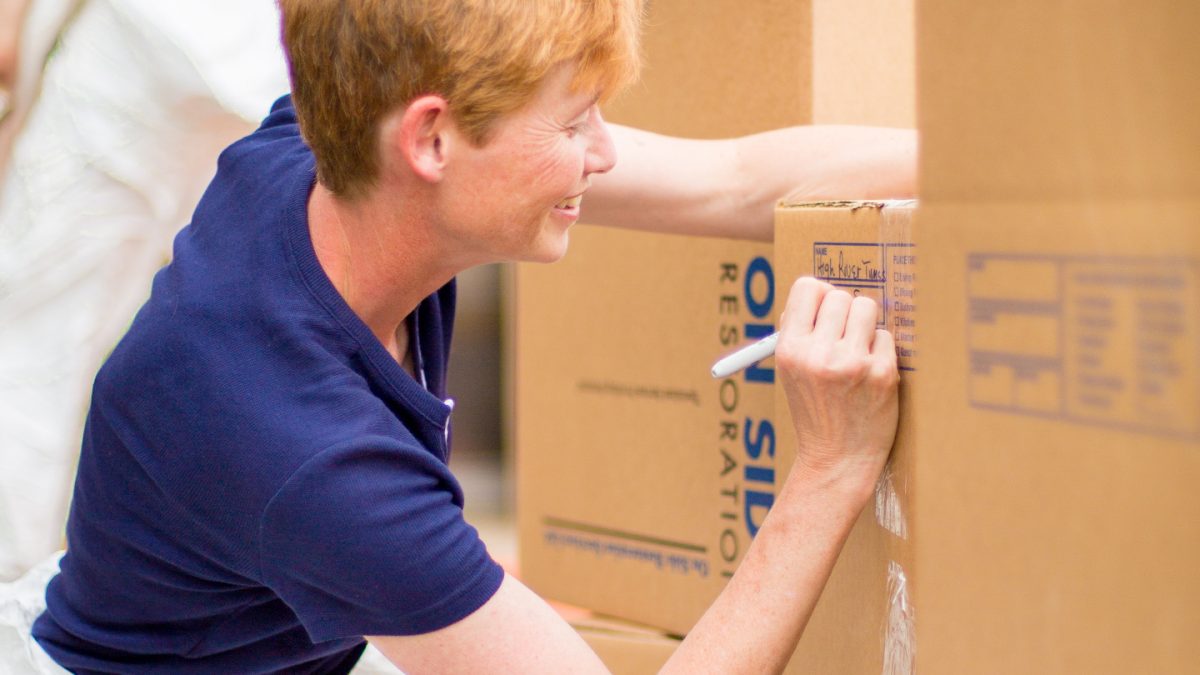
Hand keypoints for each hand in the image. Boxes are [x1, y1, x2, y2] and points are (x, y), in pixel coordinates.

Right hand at [775, 277, 898, 500]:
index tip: (825, 310)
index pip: (807, 288)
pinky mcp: (882, 374)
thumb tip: (817, 293)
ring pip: (867, 308)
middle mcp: (819, 354)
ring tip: (858, 348)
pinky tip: (871, 371)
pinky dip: (880, 350)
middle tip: (844, 334)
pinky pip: (886, 336)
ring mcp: (852, 363)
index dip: (819, 295)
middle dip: (844, 311)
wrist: (837, 460)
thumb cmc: (814, 411)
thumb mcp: (790, 372)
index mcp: (790, 350)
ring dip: (865, 325)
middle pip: (840, 296)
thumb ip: (798, 332)